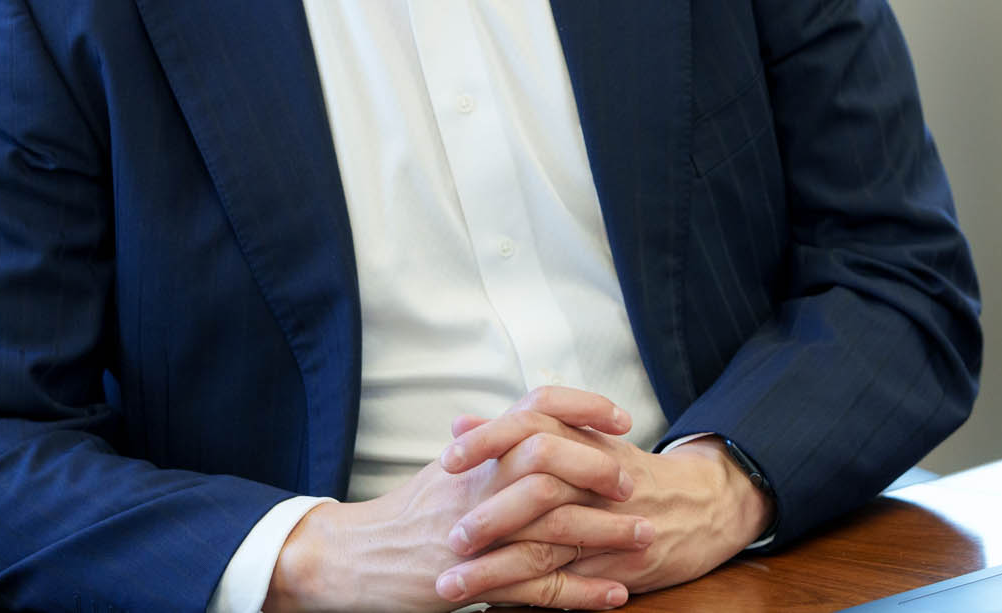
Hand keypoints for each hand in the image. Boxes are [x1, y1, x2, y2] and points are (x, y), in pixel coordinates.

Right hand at [264, 388, 653, 611]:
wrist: (354, 559)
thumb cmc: (407, 514)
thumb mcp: (449, 469)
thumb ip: (492, 444)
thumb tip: (529, 418)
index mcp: (478, 453)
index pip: (536, 408)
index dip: (583, 407)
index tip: (620, 419)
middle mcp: (479, 483)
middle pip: (549, 461)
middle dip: (599, 471)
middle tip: (633, 484)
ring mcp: (479, 531)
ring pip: (552, 525)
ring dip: (606, 533)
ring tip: (646, 537)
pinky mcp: (478, 578)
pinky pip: (540, 587)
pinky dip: (582, 593)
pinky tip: (615, 596)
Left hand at [441, 426, 771, 600]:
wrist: (702, 504)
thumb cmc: (629, 472)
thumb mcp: (580, 441)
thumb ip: (517, 434)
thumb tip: (458, 424)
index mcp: (581, 442)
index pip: (531, 429)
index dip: (488, 443)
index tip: (446, 460)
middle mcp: (593, 481)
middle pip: (536, 489)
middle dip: (486, 515)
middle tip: (445, 536)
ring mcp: (606, 525)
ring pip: (544, 546)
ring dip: (493, 570)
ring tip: (448, 586)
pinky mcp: (616, 565)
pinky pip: (567, 584)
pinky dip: (528, 597)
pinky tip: (492, 608)